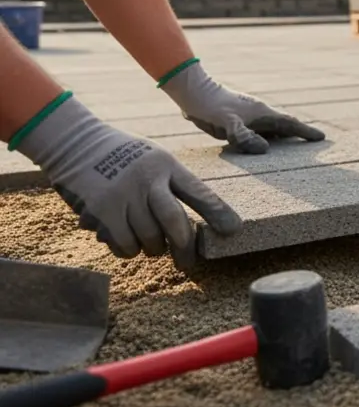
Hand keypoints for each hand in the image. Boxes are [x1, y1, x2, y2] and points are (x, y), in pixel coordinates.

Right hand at [15, 95, 242, 268]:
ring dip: (153, 248)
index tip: (234, 230)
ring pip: (149, 239)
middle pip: (175, 223)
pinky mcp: (101, 211)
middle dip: (185, 248)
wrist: (76, 144)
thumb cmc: (124, 157)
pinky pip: (124, 244)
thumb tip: (195, 225)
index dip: (218, 213)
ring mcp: (123, 195)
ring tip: (150, 243)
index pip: (198, 192)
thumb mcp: (155, 160)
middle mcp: (147, 180)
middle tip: (188, 263)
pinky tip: (127, 240)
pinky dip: (129, 250)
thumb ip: (173, 186)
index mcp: (167, 166)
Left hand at [159, 60, 324, 153]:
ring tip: (293, 149)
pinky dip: (266, 138)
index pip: (289, 123)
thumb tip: (265, 149)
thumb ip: (244, 136)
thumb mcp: (227, 123)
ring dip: (283, 138)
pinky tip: (263, 145)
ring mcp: (249, 117)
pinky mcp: (238, 120)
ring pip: (271, 129)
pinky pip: (258, 131)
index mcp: (262, 113)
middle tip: (313, 144)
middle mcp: (259, 114)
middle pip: (284, 126)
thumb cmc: (210, 107)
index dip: (305, 131)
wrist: (192, 92)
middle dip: (298, 135)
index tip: (322, 138)